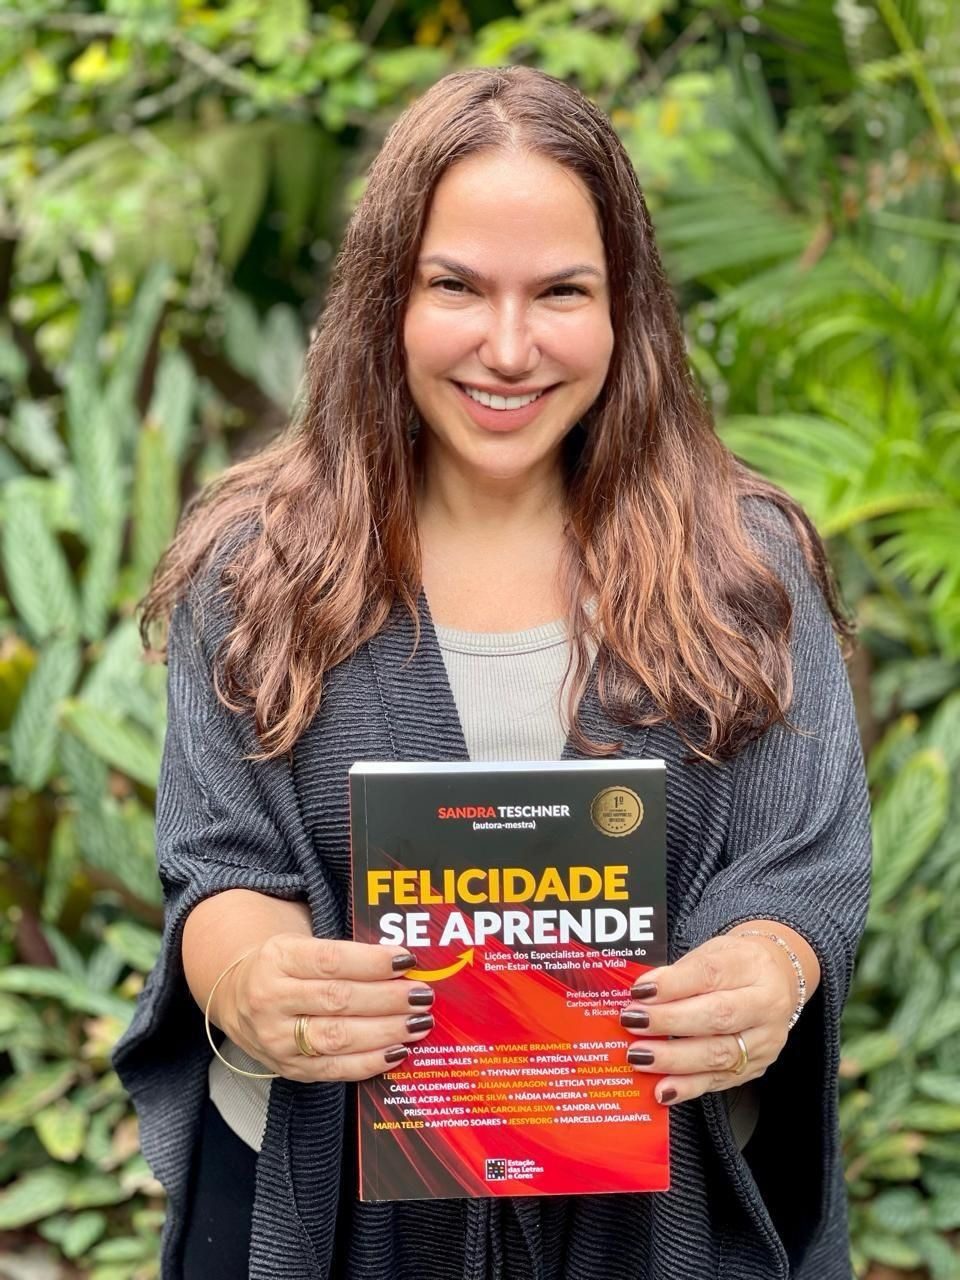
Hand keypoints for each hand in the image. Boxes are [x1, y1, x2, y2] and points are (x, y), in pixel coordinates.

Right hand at [213, 935, 435, 1081]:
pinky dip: (369, 1062)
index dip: (372, 962)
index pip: (331, 960)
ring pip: (338, 1037)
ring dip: (385, 1032)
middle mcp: (271, 999)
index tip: (407, 961)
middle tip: (422, 996)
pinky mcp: (288, 1068)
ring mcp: (277, 1038)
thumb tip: (402, 964)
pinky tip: (396, 1051)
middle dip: (388, 999)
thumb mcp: (301, 944)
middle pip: (338, 1000)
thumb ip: (344, 954)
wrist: (237, 997)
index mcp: (278, 958)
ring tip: (417, 1023)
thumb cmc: (284, 966)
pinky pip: (334, 1069)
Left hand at [619, 932, 797, 1105]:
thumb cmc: (735, 965)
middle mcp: (766, 1004)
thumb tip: (642, 995)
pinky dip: (687, 1087)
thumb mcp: (710, 953)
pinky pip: (719, 1081)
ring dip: (673, 1059)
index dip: (672, 984)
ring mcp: (764, 1040)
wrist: (778, 979)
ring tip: (640, 1056)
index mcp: (751, 965)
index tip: (640, 991)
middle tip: (633, 1022)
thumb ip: (680, 973)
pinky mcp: (755, 1068)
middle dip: (669, 1022)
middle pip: (717, 1016)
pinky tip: (663, 1089)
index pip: (709, 974)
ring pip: (719, 1054)